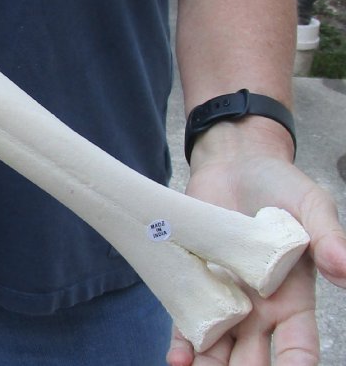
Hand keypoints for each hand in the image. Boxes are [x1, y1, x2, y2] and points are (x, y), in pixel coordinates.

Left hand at [167, 117, 345, 365]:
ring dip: (210, 365)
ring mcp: (223, 295)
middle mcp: (258, 306)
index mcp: (293, 297)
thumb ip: (329, 237)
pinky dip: (182, 342)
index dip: (296, 364)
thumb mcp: (312, 206)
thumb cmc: (280, 184)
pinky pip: (186, 317)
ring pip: (219, 346)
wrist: (233, 162)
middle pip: (254, 356)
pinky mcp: (193, 279)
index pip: (298, 345)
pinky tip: (178, 360)